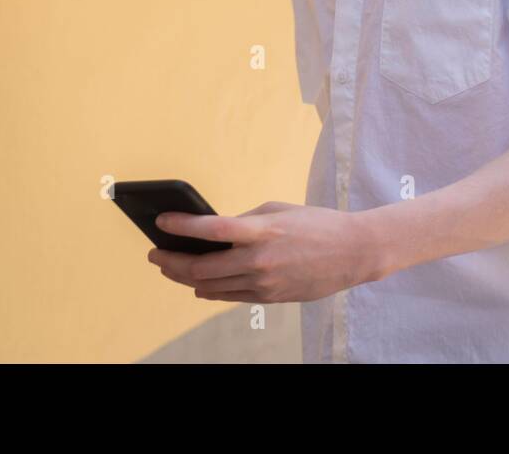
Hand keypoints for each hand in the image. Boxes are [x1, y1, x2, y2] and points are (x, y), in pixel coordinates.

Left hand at [147, 201, 385, 303]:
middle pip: (202, 267)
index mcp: (263, 231)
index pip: (213, 229)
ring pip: (210, 287)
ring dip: (185, 278)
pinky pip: (229, 297)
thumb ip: (246, 220)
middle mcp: (260, 260)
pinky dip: (209, 290)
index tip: (161, 222)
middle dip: (171, 262)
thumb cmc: (317, 224)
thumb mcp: (279, 210)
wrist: (353, 253)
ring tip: (170, 268)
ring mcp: (264, 283)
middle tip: (155, 254)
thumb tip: (214, 231)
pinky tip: (197, 283)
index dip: (182, 227)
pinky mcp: (270, 298)